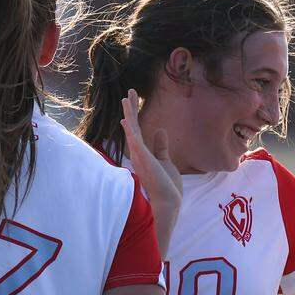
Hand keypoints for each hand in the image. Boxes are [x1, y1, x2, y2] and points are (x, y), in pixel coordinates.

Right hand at [121, 88, 181, 247]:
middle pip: (132, 127)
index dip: (133, 116)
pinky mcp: (144, 161)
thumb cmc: (166, 186)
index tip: (130, 103)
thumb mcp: (166, 161)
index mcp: (143, 154)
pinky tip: (126, 119)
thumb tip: (160, 129)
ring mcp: (140, 157)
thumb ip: (161, 147)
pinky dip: (131, 131)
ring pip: (132, 131)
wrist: (168, 202)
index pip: (137, 131)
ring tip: (126, 98)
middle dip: (131, 109)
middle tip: (130, 92)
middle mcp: (138, 154)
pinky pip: (135, 143)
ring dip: (129, 114)